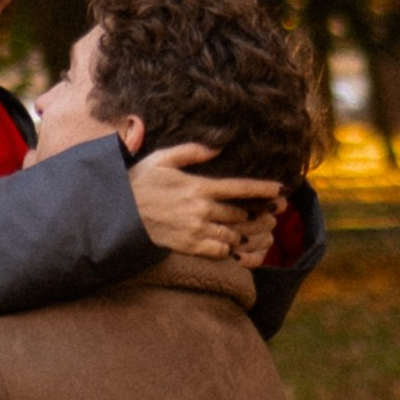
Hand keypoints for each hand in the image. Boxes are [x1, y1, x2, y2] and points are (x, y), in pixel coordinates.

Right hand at [128, 138, 285, 260]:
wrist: (118, 213)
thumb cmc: (139, 183)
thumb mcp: (162, 159)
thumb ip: (192, 152)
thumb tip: (218, 147)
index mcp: (199, 186)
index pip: (240, 188)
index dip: (263, 189)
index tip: (281, 190)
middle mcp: (201, 209)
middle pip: (242, 214)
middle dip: (259, 214)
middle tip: (272, 214)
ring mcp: (196, 230)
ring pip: (234, 235)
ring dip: (246, 233)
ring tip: (256, 231)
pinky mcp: (189, 246)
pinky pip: (219, 252)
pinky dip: (229, 250)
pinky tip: (232, 245)